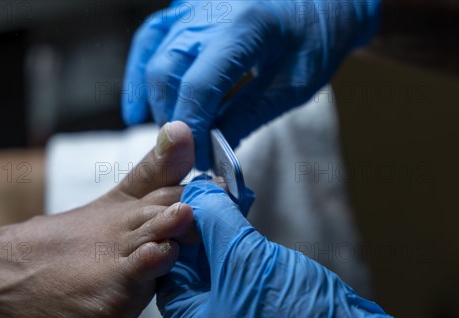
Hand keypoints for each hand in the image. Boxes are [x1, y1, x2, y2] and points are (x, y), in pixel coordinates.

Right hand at [122, 0, 379, 169]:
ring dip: (157, 102)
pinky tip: (137, 108)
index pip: (199, 86)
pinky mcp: (184, 9)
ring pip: (154, 57)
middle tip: (185, 156)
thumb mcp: (290, 86)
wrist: (321, 2)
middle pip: (167, 71)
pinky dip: (140, 74)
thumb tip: (210, 152)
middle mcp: (210, 9)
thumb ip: (246, 117)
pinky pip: (152, 40)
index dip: (192, 129)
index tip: (195, 161)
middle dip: (172, 120)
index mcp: (245, 25)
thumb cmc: (315, 40)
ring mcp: (192, 5)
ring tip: (170, 138)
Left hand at [157, 179, 420, 317]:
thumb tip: (199, 191)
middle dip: (202, 230)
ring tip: (230, 204)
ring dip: (224, 237)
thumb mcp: (244, 258)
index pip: (166, 267)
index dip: (176, 230)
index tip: (189, 199)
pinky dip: (241, 252)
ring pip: (217, 271)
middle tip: (212, 195)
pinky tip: (246, 227)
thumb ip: (216, 220)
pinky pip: (238, 279)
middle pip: (191, 268)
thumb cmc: (291, 317)